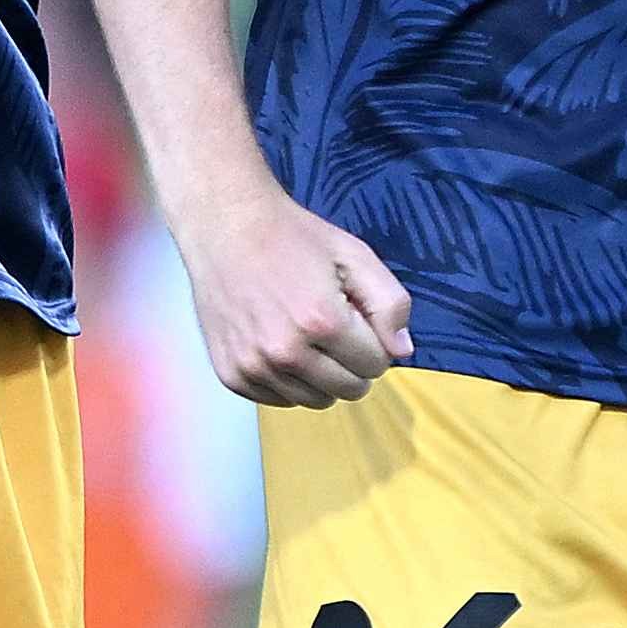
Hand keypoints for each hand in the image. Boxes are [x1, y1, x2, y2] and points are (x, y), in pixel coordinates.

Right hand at [176, 178, 413, 408]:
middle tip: (332, 329)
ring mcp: (254, 366)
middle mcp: (285, 352)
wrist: (225, 226)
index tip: (354, 318)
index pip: (376, 365)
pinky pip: (278, 401)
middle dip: (352, 363)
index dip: (372, 340)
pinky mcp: (231, 374)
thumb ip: (390, 303)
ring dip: (321, 376)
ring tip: (305, 337)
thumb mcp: (354, 254)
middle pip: (348, 390)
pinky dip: (287, 382)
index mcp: (322, 321)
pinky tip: (279, 345)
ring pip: (315, 401)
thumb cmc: (292, 237)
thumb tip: (401, 351)